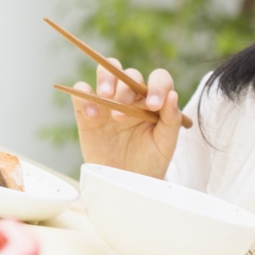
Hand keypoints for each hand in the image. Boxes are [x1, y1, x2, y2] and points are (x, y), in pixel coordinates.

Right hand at [73, 60, 182, 178]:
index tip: (154, 105)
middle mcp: (132, 97)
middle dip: (126, 90)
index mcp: (154, 101)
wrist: (124, 183)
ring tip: (106, 97)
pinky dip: (84, 96)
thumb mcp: (165, 145)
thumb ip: (171, 120)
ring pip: (106, 71)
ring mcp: (109, 101)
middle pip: (129, 74)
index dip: (157, 86)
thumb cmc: (149, 162)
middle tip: (123, 115)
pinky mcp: (87, 111)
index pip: (159, 79)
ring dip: (106, 78)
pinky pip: (81, 91)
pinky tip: (93, 116)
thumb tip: (173, 94)